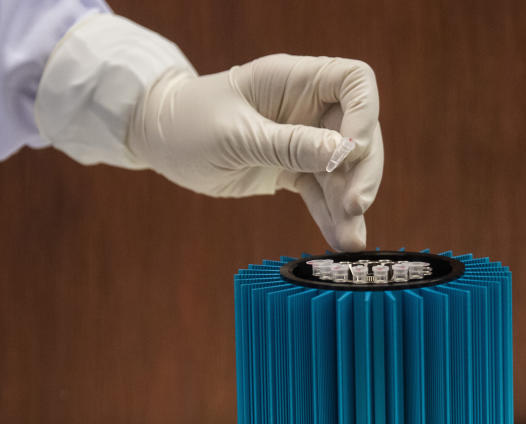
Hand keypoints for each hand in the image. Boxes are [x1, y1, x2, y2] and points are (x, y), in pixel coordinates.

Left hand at [128, 55, 382, 251]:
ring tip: (350, 241)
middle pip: (359, 132)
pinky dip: (332, 216)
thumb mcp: (236, 136)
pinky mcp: (293, 170)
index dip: (365, 113)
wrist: (159, 142)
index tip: (352, 152)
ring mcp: (303, 139)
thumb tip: (344, 153)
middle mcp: (308, 107)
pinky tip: (340, 240)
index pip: (354, 81)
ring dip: (350, 204)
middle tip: (355, 207)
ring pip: (345, 169)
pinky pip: (323, 193)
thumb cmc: (187, 123)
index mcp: (294, 80)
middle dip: (362, 171)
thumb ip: (289, 145)